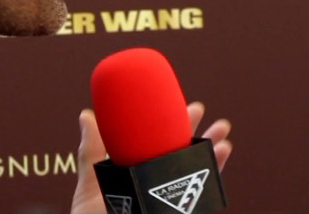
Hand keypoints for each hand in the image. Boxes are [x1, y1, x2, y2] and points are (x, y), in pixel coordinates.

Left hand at [70, 103, 232, 213]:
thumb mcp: (91, 185)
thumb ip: (92, 152)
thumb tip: (87, 115)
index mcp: (137, 172)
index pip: (158, 143)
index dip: (171, 122)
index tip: (180, 105)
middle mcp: (156, 182)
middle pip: (181, 152)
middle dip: (195, 129)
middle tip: (198, 108)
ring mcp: (171, 196)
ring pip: (196, 169)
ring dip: (211, 147)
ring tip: (221, 129)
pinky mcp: (183, 207)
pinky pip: (203, 191)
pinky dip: (216, 171)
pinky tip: (221, 153)